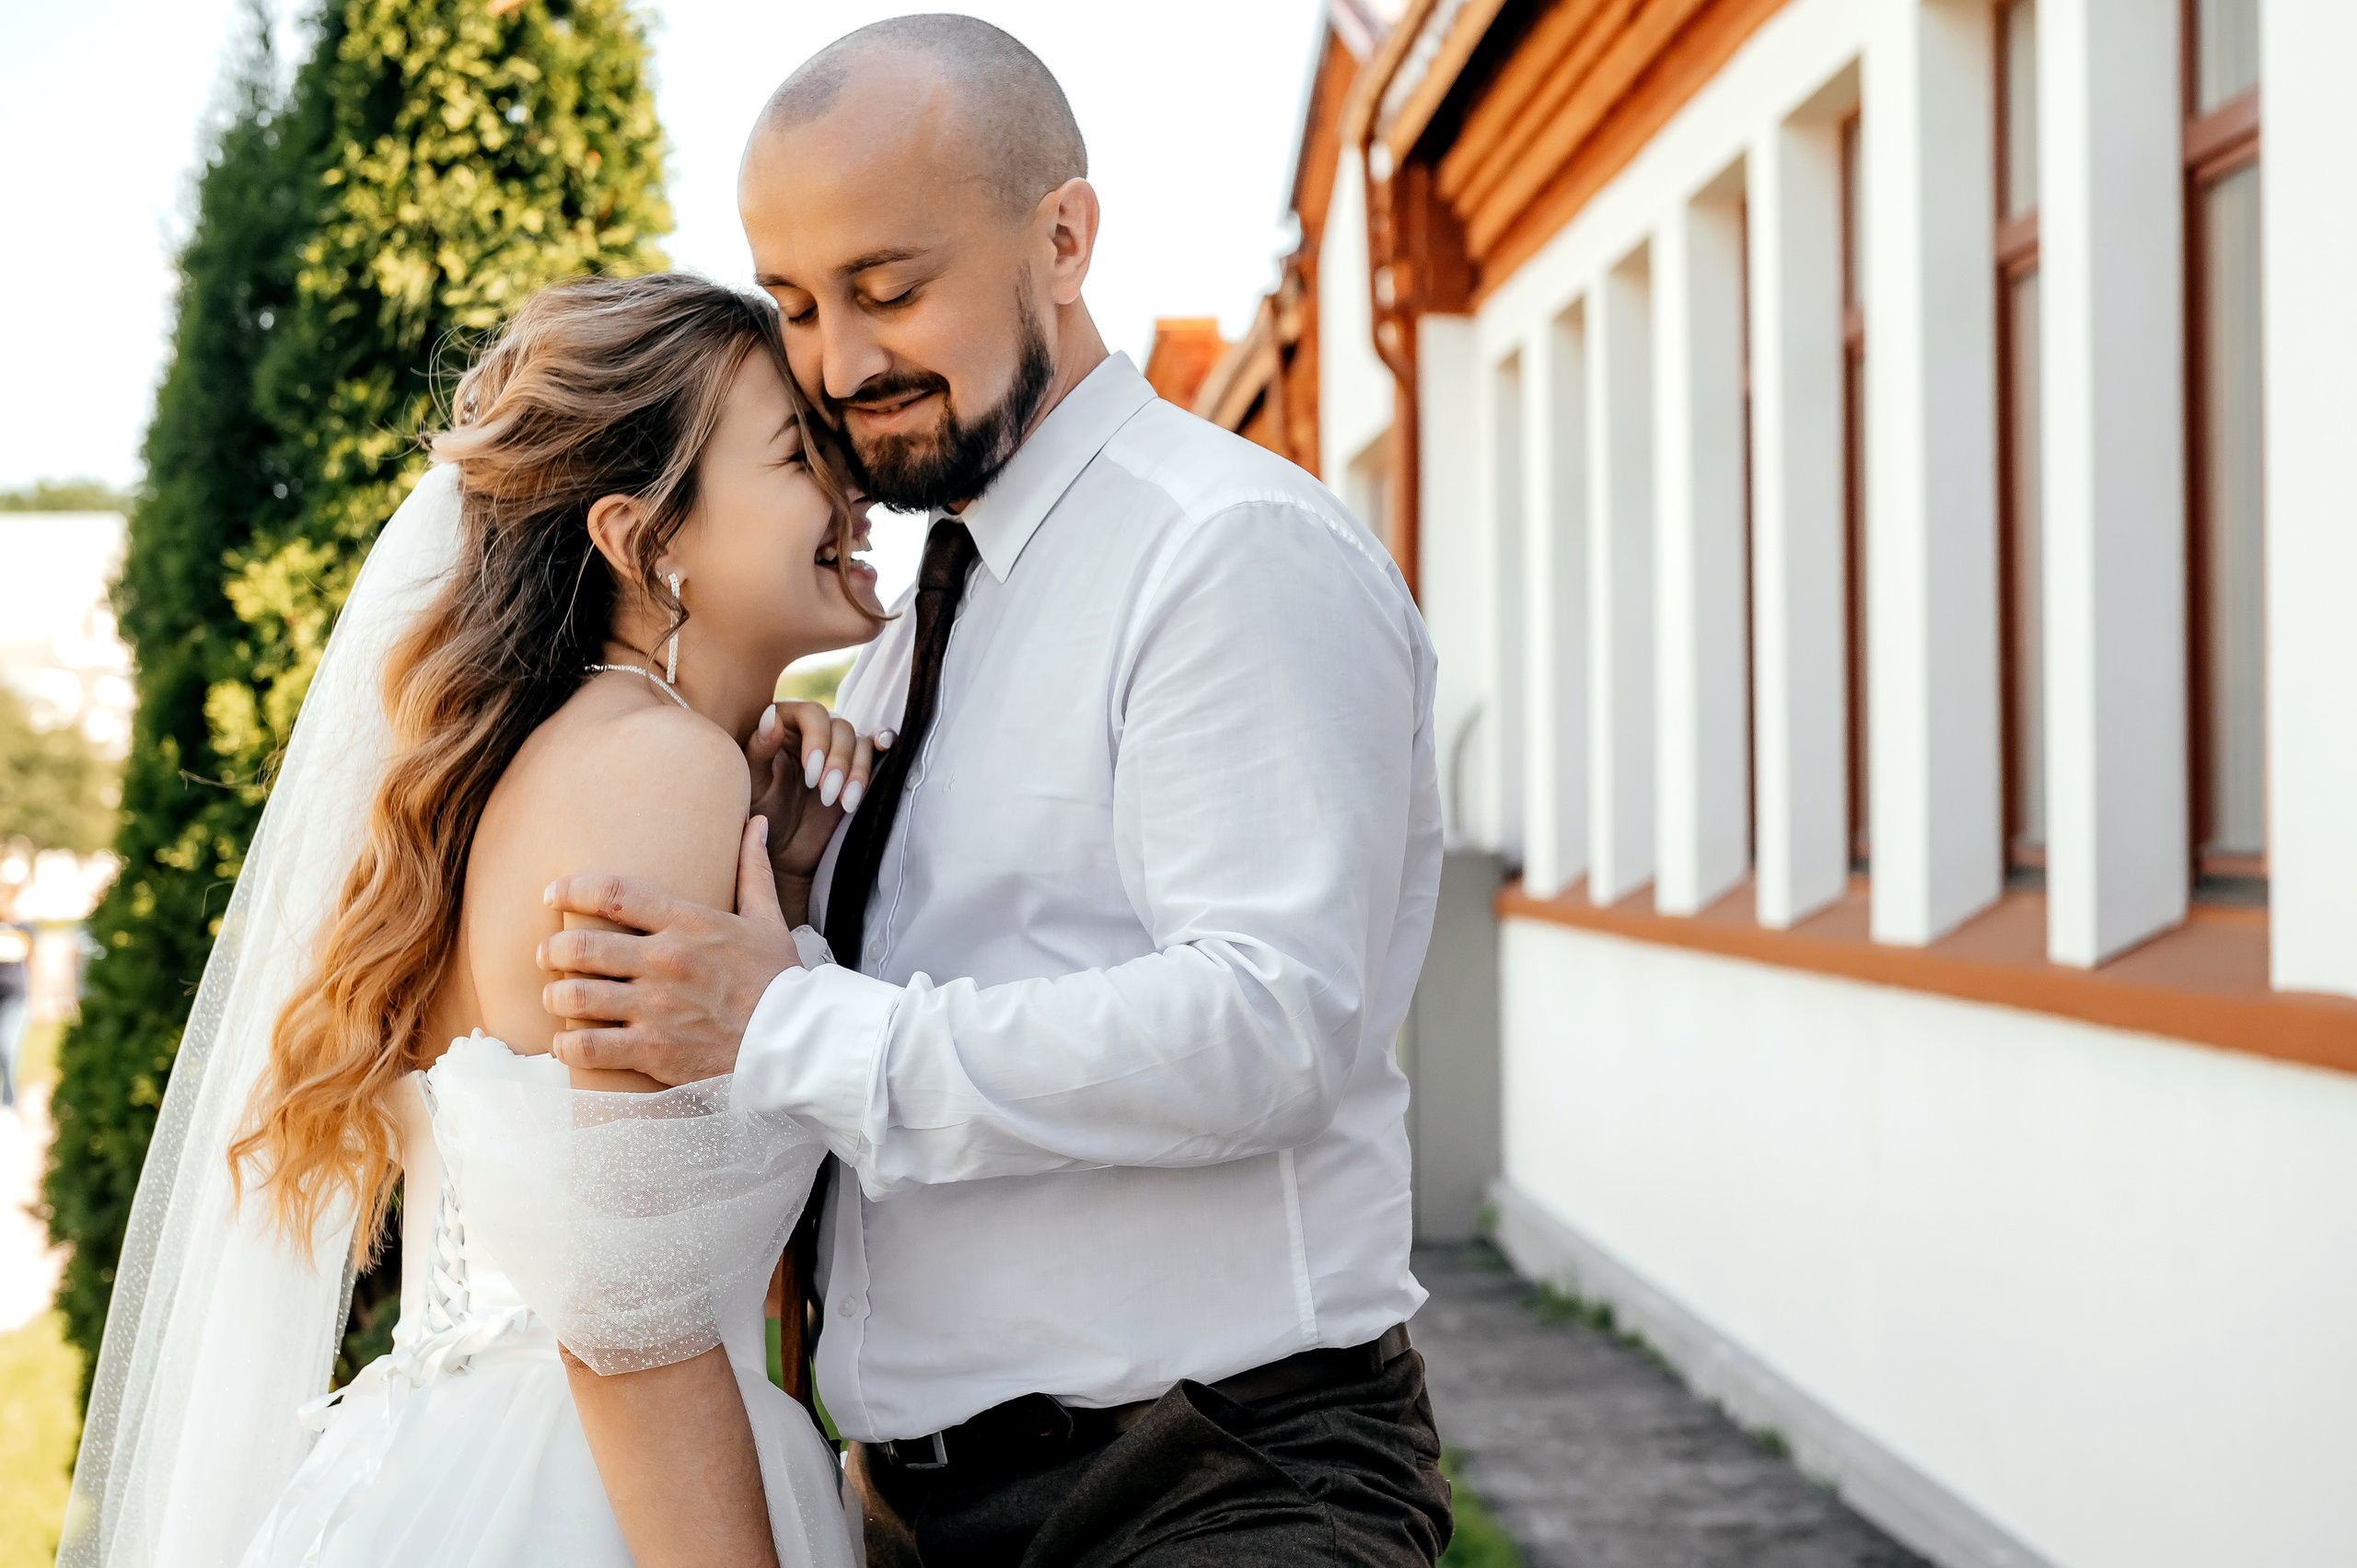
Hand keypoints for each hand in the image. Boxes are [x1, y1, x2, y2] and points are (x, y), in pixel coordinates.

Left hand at [540, 819, 802, 1084]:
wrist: (796, 1045)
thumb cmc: (780, 981)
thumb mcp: (768, 920)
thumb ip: (752, 870)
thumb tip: (754, 822)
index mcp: (689, 923)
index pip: (613, 892)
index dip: (571, 888)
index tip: (552, 893)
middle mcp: (667, 961)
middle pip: (582, 946)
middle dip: (554, 949)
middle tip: (549, 954)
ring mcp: (657, 1008)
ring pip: (576, 997)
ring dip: (556, 997)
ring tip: (557, 997)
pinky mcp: (654, 1050)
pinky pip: (588, 1047)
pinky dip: (568, 1045)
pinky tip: (568, 1042)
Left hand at [744, 701, 880, 911]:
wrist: (781, 846)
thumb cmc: (760, 812)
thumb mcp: (752, 783)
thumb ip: (758, 749)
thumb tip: (771, 717)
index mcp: (783, 725)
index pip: (811, 713)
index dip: (818, 740)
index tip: (812, 774)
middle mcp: (812, 731)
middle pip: (840, 726)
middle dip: (839, 761)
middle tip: (827, 794)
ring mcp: (836, 749)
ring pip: (860, 742)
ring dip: (858, 771)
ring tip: (844, 801)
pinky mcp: (855, 768)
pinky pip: (875, 750)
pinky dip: (884, 746)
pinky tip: (886, 748)